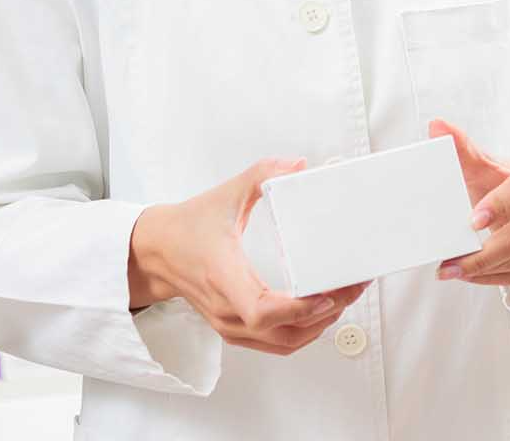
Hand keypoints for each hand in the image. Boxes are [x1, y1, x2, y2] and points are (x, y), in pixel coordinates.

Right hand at [127, 157, 369, 354]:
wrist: (157, 252)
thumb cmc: (188, 227)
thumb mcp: (226, 194)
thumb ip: (262, 175)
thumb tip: (297, 165)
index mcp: (223, 276)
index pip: (260, 310)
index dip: (296, 309)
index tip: (324, 295)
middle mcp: (227, 308)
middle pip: (283, 331)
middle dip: (326, 311)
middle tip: (353, 286)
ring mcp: (230, 325)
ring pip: (284, 343)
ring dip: (319, 325)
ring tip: (345, 298)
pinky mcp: (234, 330)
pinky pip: (277, 343)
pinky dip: (304, 333)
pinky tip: (321, 313)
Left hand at [429, 119, 509, 286]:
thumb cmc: (508, 183)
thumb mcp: (489, 166)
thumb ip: (463, 148)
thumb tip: (437, 125)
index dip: (501, 203)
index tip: (472, 221)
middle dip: (485, 252)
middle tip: (452, 262)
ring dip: (486, 269)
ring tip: (454, 270)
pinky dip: (496, 278)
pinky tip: (473, 275)